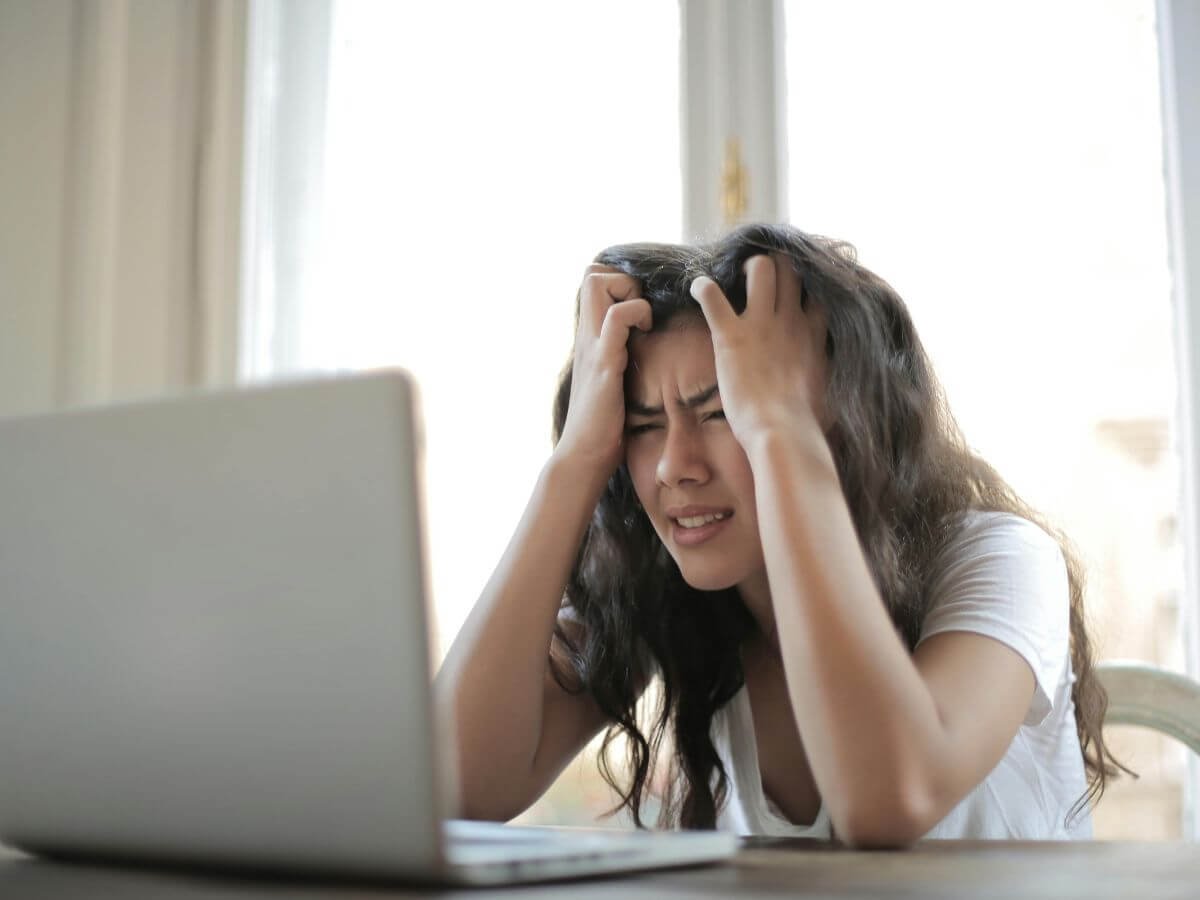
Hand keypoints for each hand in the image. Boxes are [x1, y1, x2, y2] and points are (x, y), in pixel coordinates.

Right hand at [554, 264, 652, 478]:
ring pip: (597, 284)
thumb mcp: (611, 381)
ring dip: (629, 292)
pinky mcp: (603, 363)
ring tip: (643, 322)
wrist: (584, 456)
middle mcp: (586, 335)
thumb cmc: (602, 426)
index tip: (640, 308)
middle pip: (591, 272)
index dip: (619, 282)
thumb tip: (642, 352)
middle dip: (623, 279)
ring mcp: (592, 346)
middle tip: (641, 311)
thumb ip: (618, 359)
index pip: (592, 281)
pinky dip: (636, 314)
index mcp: (589, 338)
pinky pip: (616, 318)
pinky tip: (645, 334)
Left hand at [689, 254, 827, 448]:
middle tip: (759, 278)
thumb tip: (826, 384)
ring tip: (734, 278)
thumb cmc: (806, 423)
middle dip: (775, 265)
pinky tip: (698, 288)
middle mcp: (790, 320)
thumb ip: (825, 373)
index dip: (806, 283)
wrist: (783, 432)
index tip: (794, 288)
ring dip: (745, 268)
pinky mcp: (731, 335)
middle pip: (790, 268)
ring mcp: (761, 325)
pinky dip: (702, 287)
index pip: (817, 290)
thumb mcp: (828, 391)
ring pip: (760, 267)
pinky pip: (712, 295)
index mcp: (813, 334)